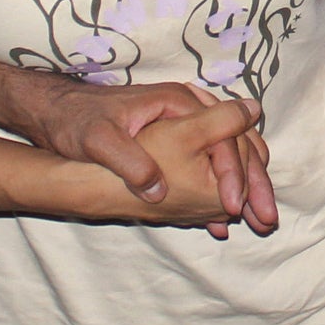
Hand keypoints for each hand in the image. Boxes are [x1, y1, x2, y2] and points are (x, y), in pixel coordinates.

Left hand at [26, 76, 280, 236]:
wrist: (57, 112)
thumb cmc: (75, 121)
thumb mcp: (96, 141)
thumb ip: (128, 161)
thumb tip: (158, 190)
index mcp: (175, 103)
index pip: (221, 138)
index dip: (231, 174)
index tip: (233, 207)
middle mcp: (187, 108)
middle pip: (237, 144)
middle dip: (254, 183)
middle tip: (267, 218)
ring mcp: (185, 122)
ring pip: (231, 153)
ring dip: (246, 188)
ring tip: (259, 222)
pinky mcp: (176, 138)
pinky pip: (212, 161)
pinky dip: (223, 188)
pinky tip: (224, 218)